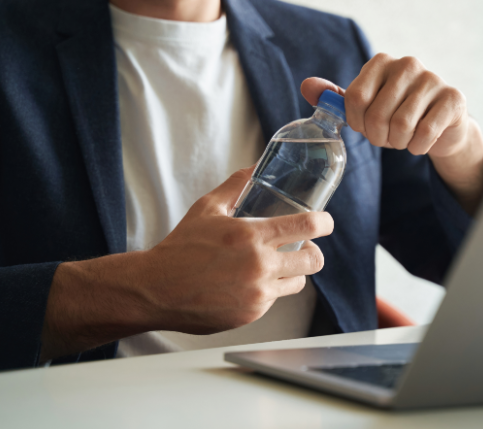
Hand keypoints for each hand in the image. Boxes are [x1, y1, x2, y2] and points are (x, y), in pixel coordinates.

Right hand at [142, 166, 332, 334]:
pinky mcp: (251, 314)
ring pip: (298, 283)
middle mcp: (260, 266)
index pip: (307, 227)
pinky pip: (274, 300)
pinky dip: (269, 290)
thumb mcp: (207, 208)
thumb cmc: (181, 248)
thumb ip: (236, 185)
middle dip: (313, 250)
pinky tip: (250, 282)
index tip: (325, 222)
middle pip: (314, 260)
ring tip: (277, 265)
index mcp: (252, 236)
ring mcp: (257, 294)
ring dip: (293, 272)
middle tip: (305, 246)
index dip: (325, 223)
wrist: (157, 289)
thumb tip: (253, 168)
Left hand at [301, 54, 482, 213]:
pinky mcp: (453, 99)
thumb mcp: (365, 106)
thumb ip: (336, 97)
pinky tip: (422, 142)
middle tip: (388, 136)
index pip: (354, 100)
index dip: (358, 123)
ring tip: (404, 137)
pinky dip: (418, 147)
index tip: (366, 127)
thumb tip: (306, 86)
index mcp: (381, 62)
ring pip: (401, 126)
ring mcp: (433, 79)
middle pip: (376, 115)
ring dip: (399, 143)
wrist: (441, 125)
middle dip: (379, 137)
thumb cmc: (397, 114)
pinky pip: (424, 133)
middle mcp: (407, 64)